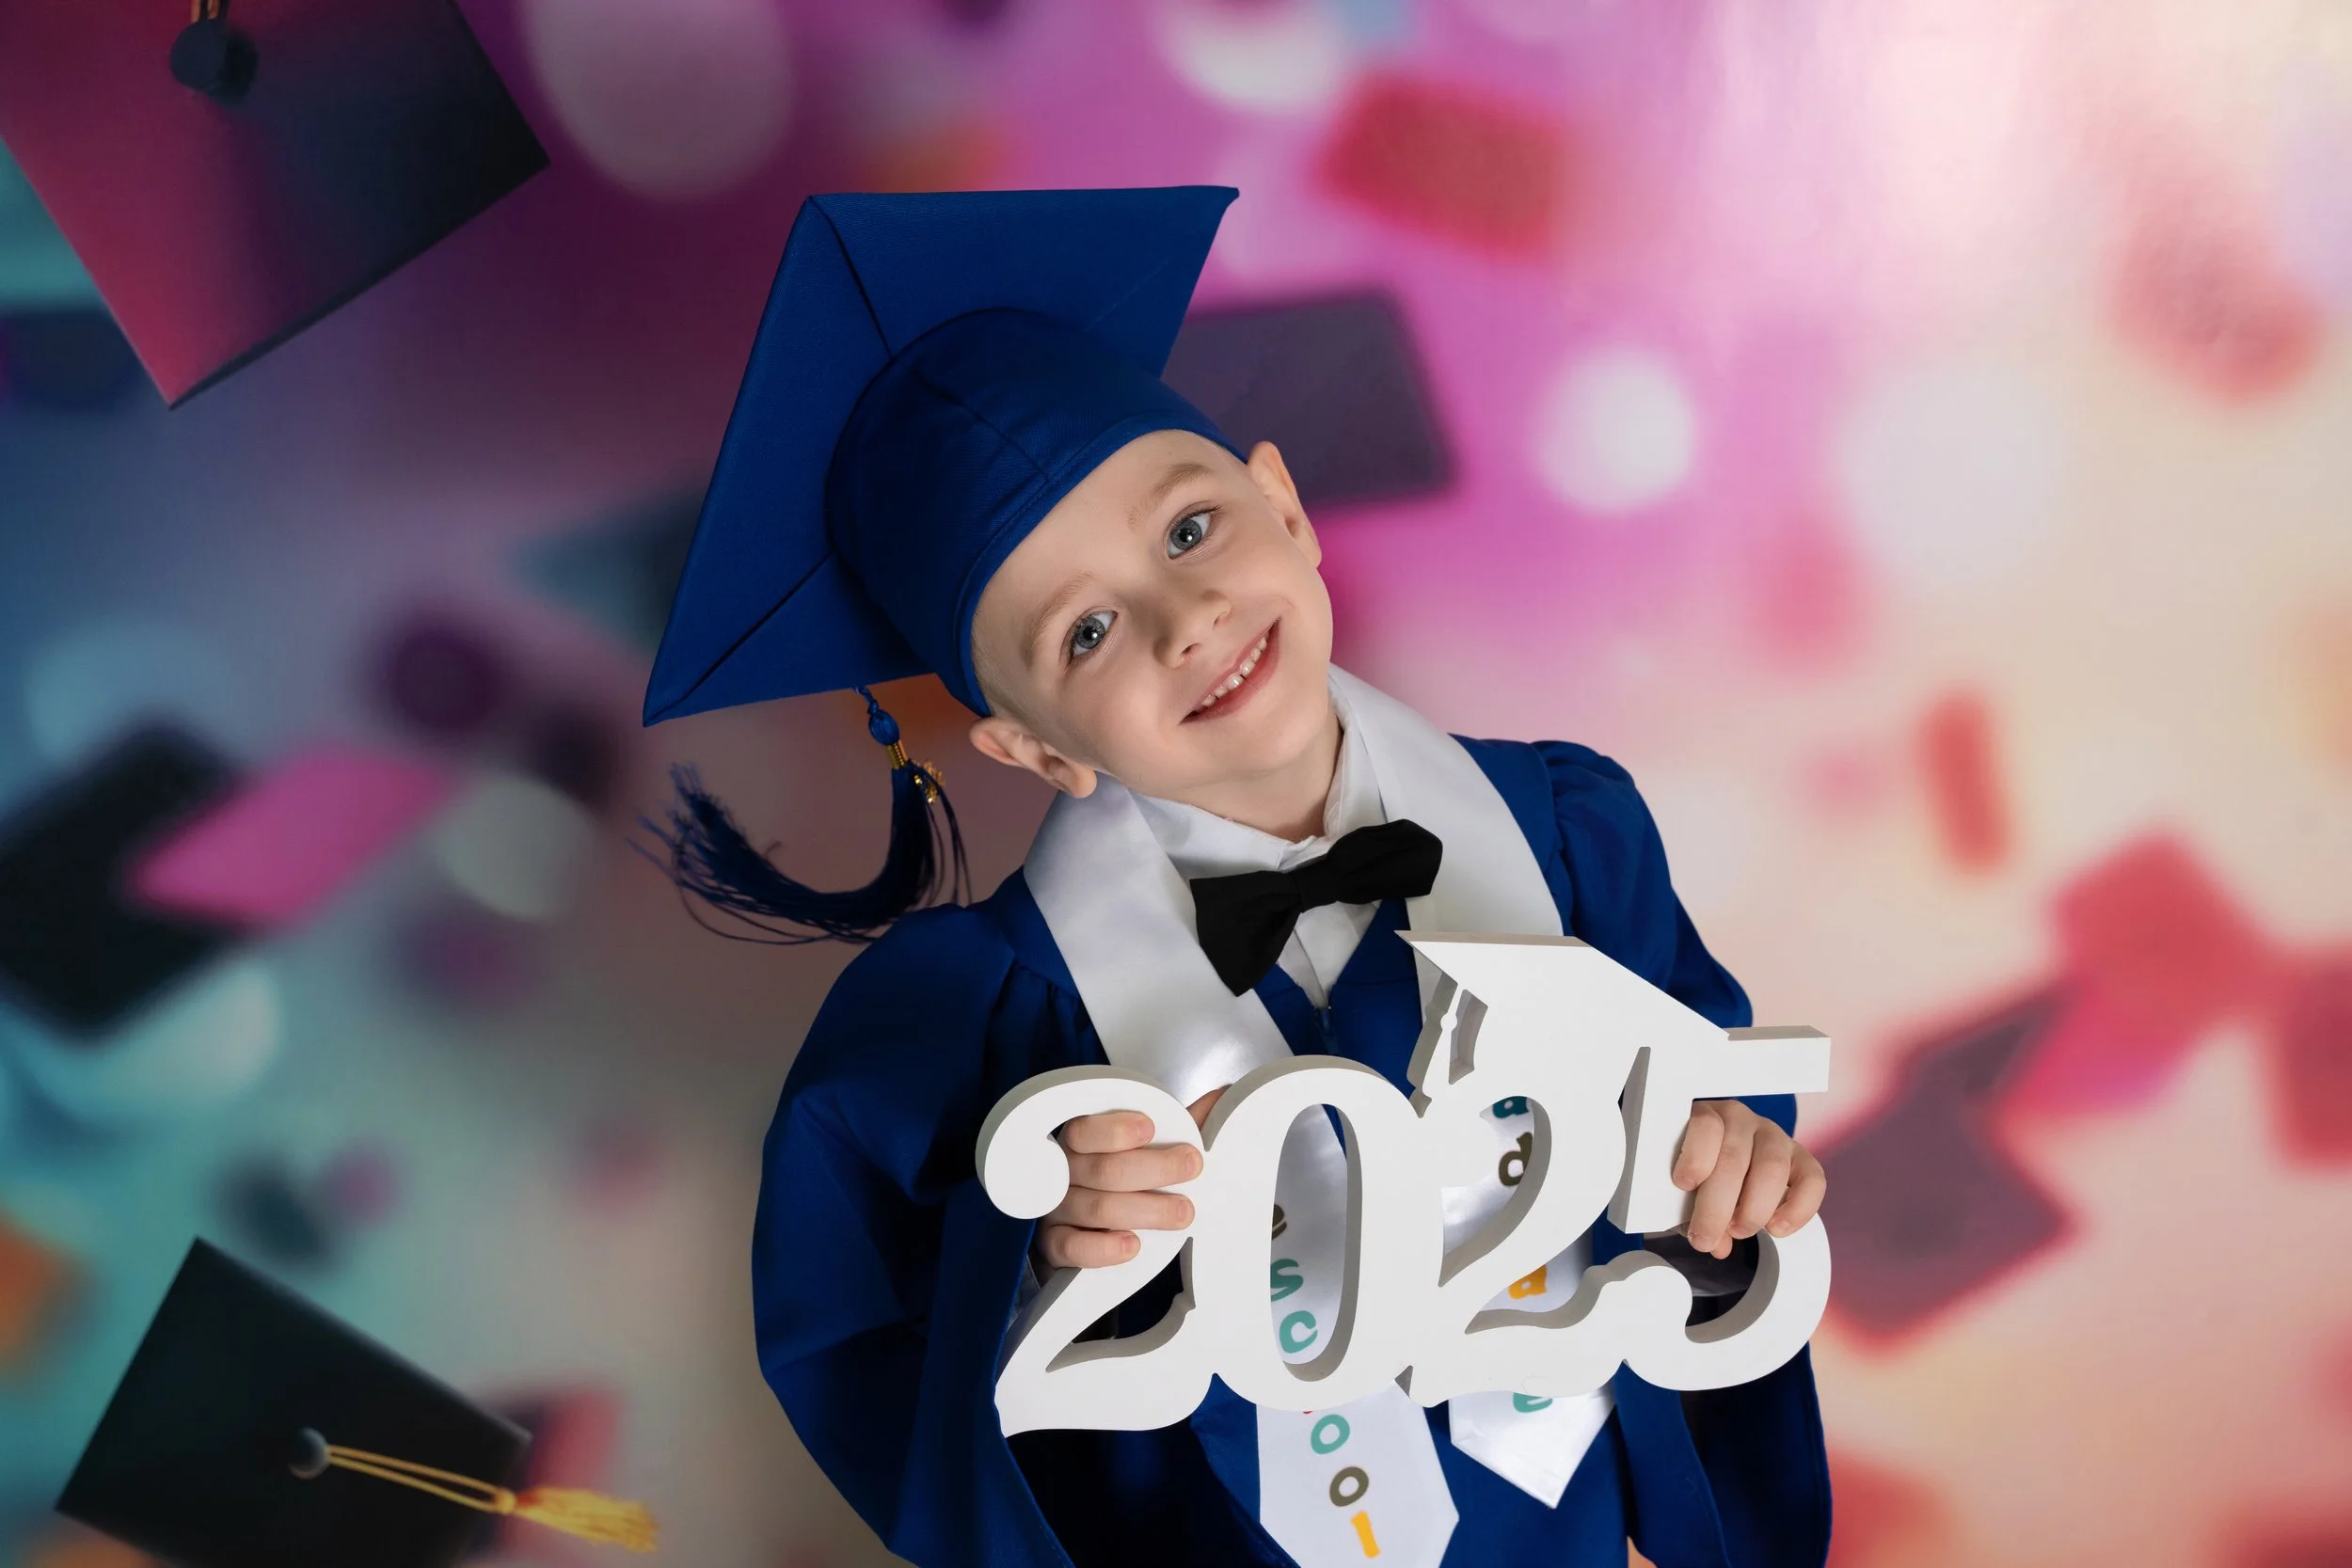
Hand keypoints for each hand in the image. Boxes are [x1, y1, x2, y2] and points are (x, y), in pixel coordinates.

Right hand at [1037, 1087, 1226, 1268]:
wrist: (1085, 1227)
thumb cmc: (1119, 1178)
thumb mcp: (1147, 1148)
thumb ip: (1179, 1125)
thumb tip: (1220, 1100)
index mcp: (1080, 1141)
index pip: (1087, 1131)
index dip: (1116, 1130)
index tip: (1150, 1128)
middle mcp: (1064, 1173)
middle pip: (1104, 1170)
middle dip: (1155, 1168)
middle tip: (1193, 1167)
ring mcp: (1058, 1210)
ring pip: (1098, 1208)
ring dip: (1146, 1210)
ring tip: (1183, 1212)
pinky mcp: (1056, 1246)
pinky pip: (1074, 1248)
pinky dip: (1104, 1248)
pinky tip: (1134, 1244)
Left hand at [1672, 1099, 1826, 1257]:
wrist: (1726, 1164)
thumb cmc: (1701, 1172)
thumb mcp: (1686, 1188)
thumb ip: (1691, 1210)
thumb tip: (1715, 1245)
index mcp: (1707, 1117)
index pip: (1706, 1125)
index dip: (1696, 1156)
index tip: (1684, 1185)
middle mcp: (1742, 1120)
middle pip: (1734, 1158)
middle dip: (1718, 1206)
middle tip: (1705, 1238)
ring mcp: (1774, 1136)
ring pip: (1772, 1167)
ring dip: (1754, 1209)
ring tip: (1737, 1232)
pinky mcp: (1802, 1157)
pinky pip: (1812, 1180)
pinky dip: (1798, 1209)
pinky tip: (1776, 1229)